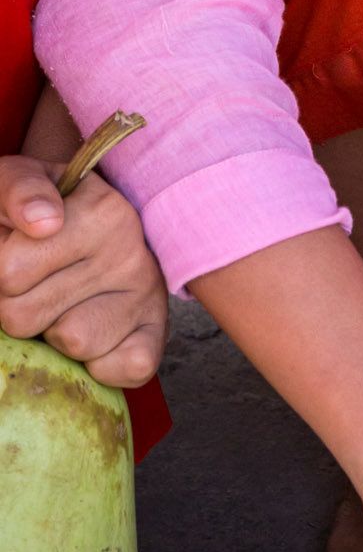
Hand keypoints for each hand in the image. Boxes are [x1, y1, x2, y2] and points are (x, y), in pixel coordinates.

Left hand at [0, 155, 167, 384]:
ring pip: (72, 344)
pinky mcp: (158, 333)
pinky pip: (126, 369)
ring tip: (65, 301)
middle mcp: (132, 253)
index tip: (18, 249)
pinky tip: (94, 331)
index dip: (0, 271)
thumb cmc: (42, 209)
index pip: (9, 274)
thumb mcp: (17, 182)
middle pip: (28, 316)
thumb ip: (19, 190)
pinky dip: (101, 363)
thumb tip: (42, 223)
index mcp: (102, 212)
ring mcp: (148, 295)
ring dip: (56, 332)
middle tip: (40, 280)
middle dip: (19, 304)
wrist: (93, 225)